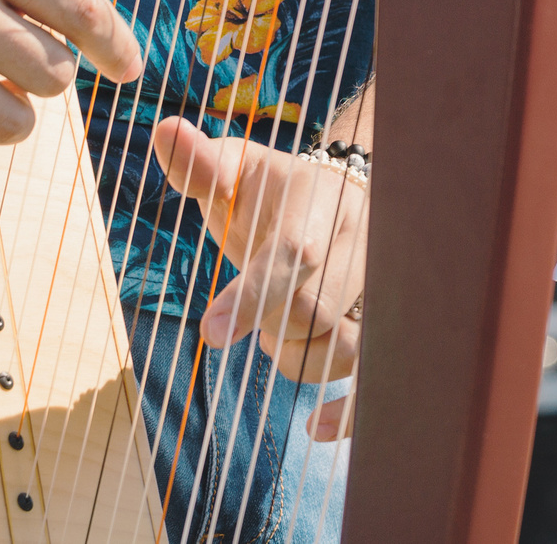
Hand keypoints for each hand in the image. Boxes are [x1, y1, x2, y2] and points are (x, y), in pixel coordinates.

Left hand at [153, 116, 366, 440]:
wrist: (343, 201)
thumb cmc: (275, 193)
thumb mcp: (239, 171)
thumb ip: (202, 164)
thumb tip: (164, 129)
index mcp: (323, 205)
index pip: (293, 255)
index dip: (251, 296)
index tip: (209, 331)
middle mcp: (365, 247)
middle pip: (317, 310)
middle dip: (270, 324)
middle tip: (251, 316)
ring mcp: (384, 292)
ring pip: (344, 350)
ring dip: (294, 359)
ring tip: (275, 336)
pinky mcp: (392, 330)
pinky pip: (380, 382)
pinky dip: (348, 412)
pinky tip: (313, 427)